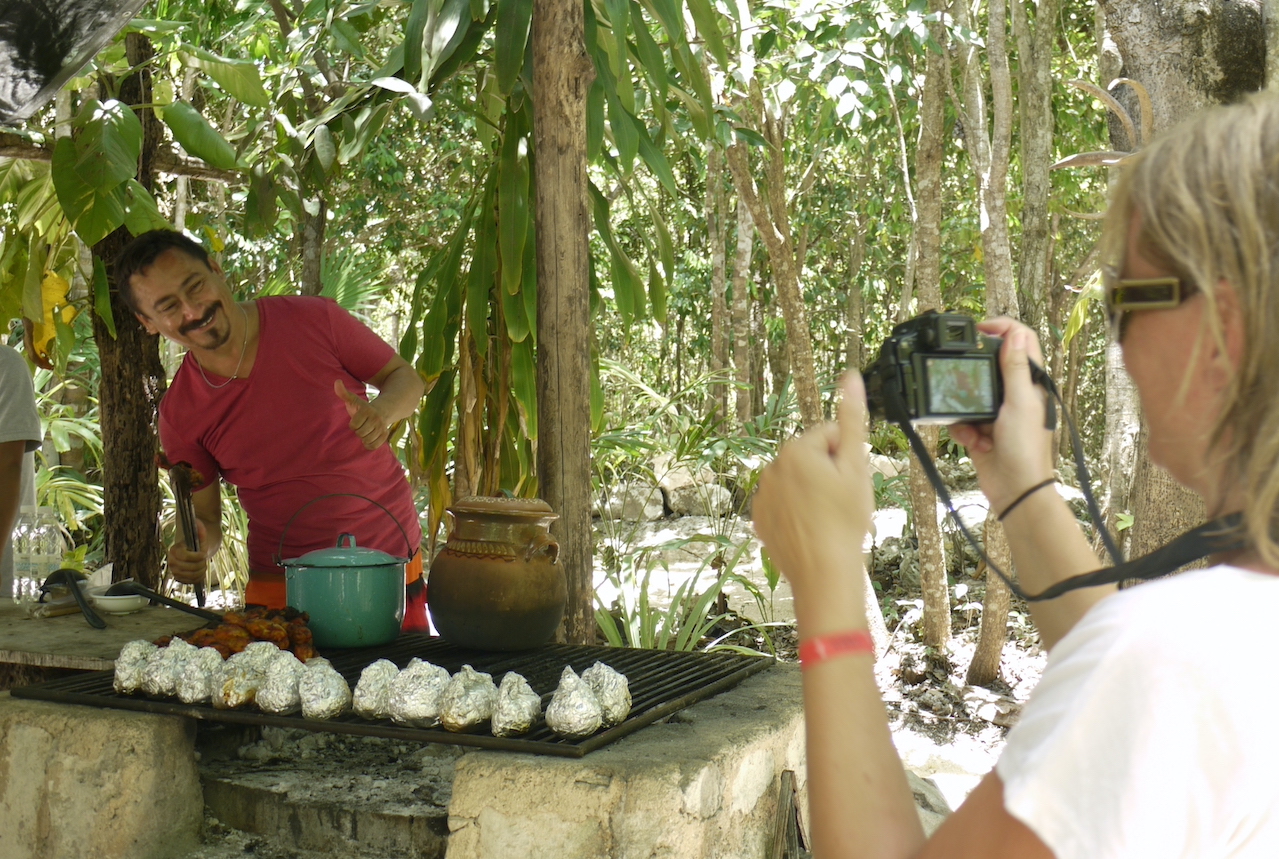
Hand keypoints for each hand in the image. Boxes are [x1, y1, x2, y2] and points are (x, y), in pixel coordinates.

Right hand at [167, 518, 207, 584]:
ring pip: (191, 575)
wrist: (190, 549)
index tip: (203, 554)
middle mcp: (171, 561)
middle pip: (189, 568)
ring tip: (203, 565)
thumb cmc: (194, 541)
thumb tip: (199, 523)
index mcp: (174, 550)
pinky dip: (198, 578)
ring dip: (200, 571)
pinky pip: (190, 582)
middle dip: (200, 564)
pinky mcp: (179, 578)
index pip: (185, 557)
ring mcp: (174, 571)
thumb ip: (200, 529)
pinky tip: (200, 571)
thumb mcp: (198, 534)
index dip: (197, 557)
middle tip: (204, 560)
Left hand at [335, 379, 389, 449]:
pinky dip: (369, 444)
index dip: (353, 424)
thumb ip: (343, 393)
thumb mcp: (353, 399)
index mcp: (367, 410)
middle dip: (359, 431)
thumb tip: (336, 381)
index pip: (354, 425)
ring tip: (366, 431)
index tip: (356, 420)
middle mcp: (376, 419)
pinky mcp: (385, 435)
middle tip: (362, 425)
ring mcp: (382, 427)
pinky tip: (369, 437)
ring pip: (367, 440)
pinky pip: (373, 446)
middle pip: (360, 433)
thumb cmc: (363, 407)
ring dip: (364, 437)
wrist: (383, 411)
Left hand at [752, 374, 873, 609]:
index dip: (848, 457)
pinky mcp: (760, 518)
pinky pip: (784, 505)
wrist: (823, 571)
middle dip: (829, 474)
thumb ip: (851, 418)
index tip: (852, 482)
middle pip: (812, 458)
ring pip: (798, 482)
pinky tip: (811, 529)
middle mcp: (772, 466)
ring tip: (828, 519)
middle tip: (843, 502)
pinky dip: (797, 512)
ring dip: (813, 492)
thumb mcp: (856, 467)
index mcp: (796, 449)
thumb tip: (851, 376)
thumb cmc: (845, 520)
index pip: (831, 436)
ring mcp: (763, 494)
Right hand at [947, 319, 1055, 512]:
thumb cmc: (1026, 447)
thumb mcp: (1020, 402)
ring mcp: (997, 413)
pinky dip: (963, 430)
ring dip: (966, 408)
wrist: (1015, 489)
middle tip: (959, 371)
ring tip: (974, 426)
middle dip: (974, 372)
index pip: (1022, 341)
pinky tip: (974, 442)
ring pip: (971, 393)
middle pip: (990, 365)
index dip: (1003, 328)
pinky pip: (962, 419)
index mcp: (1031, 382)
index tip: (980, 329)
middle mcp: (1015, 394)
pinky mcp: (980, 430)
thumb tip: (1014, 334)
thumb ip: (1016, 367)